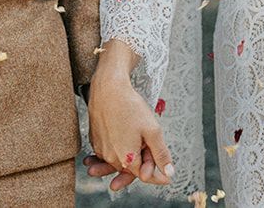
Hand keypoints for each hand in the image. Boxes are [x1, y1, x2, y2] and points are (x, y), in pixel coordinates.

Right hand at [87, 67, 174, 190]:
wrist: (107, 88)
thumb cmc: (129, 106)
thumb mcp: (152, 131)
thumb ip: (161, 154)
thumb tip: (169, 172)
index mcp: (127, 158)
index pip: (145, 176)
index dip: (157, 176)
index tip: (166, 176)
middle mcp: (111, 157)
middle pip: (131, 169)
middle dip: (142, 166)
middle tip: (153, 164)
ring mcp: (101, 149)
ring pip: (118, 162)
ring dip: (126, 164)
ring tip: (130, 169)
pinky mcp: (95, 140)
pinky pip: (106, 154)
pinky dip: (113, 156)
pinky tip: (118, 151)